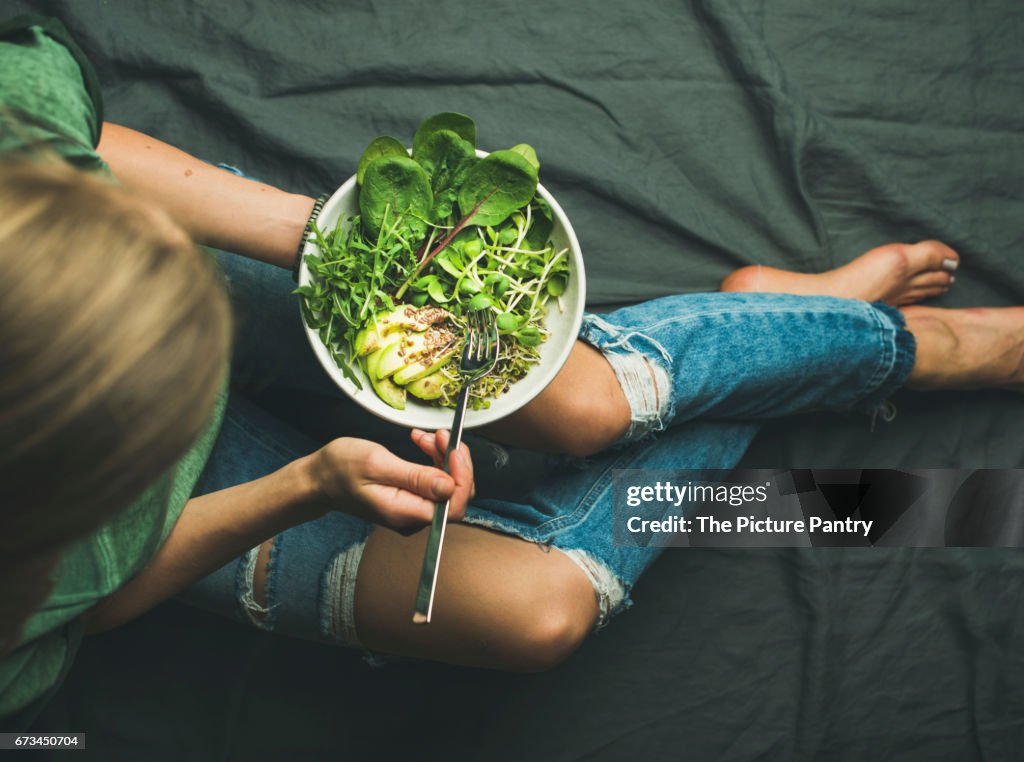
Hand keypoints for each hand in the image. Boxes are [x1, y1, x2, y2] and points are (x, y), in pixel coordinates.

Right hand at [307, 435, 473, 531]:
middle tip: (439, 434)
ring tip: (425, 436)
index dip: (462, 477)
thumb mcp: (376, 464)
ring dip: (443, 457)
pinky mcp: (410, 500)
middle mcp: (412, 518)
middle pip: (455, 495)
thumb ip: (414, 477)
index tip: (454, 449)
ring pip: (447, 486)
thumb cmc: (340, 469)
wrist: (319, 479)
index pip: (454, 505)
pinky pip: (434, 482)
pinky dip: (435, 459)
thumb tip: (448, 486)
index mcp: (405, 512)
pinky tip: (422, 443)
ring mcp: (412, 511)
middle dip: (454, 462)